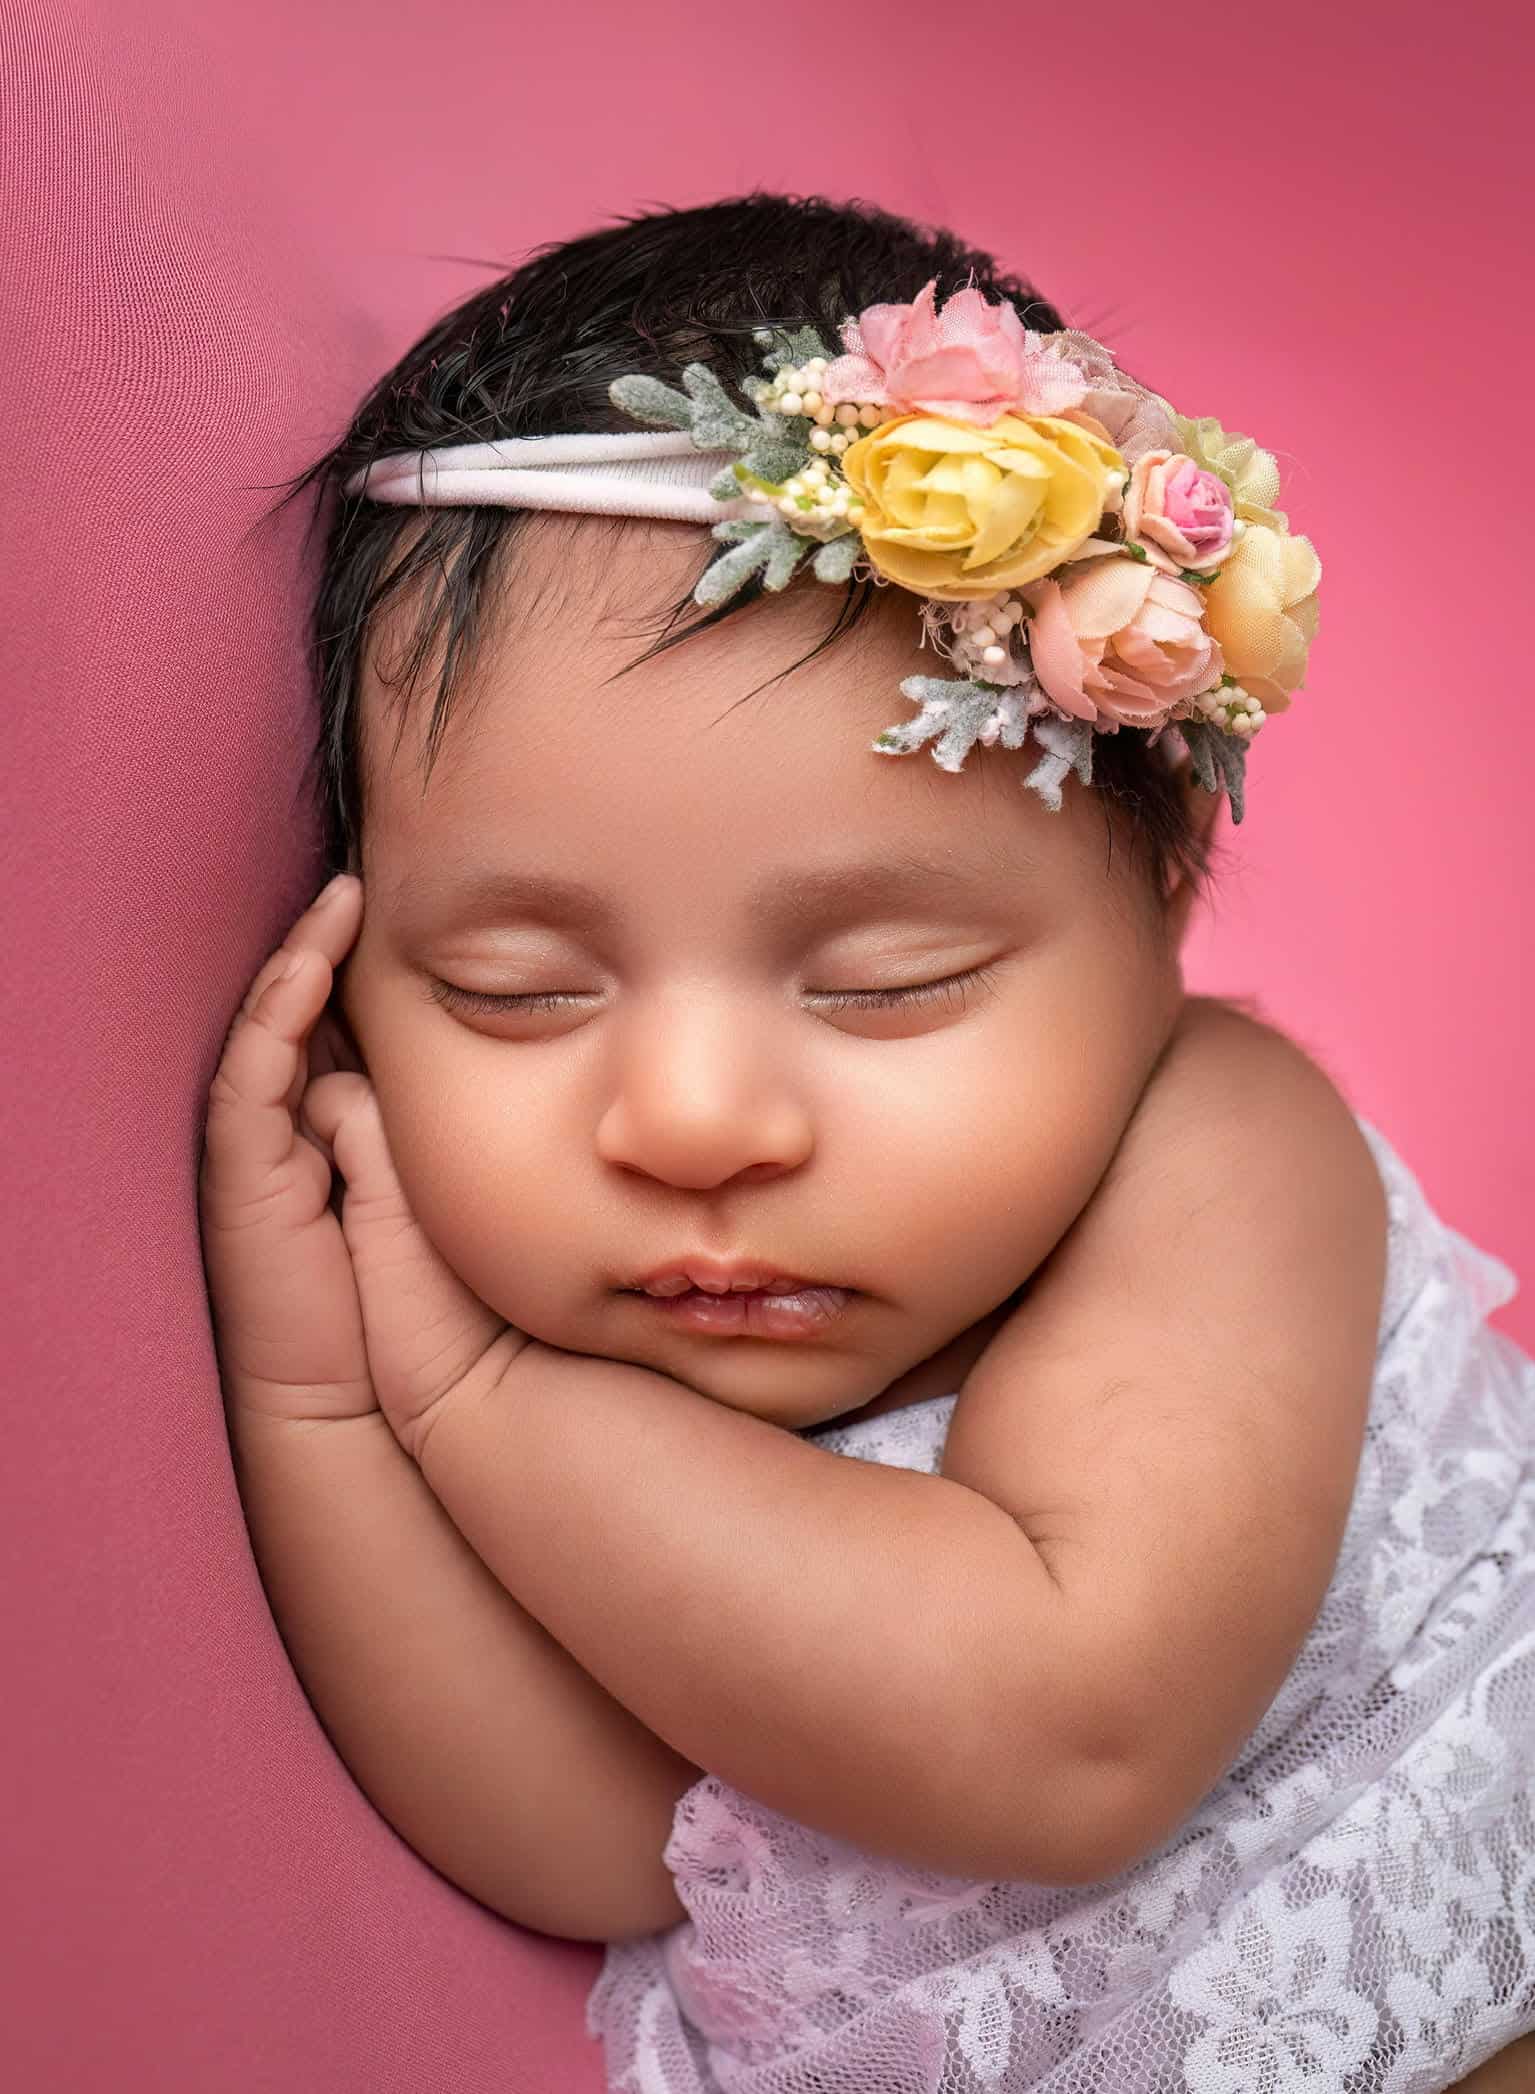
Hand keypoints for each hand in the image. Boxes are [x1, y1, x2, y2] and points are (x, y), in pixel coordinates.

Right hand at [199, 873, 529, 1456]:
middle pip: (305, 1026)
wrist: (406, 1397)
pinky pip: (254, 1075)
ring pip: (272, 1035)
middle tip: (361, 882)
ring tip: (338, 897)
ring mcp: (265, 1153)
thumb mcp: (457, 1191)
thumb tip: (452, 1057)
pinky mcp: (246, 1174)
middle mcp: (298, 1140)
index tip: (407, 914)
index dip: (367, 978)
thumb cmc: (448, 1305)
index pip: (349, 1041)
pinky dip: (277, 1014)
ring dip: (301, 963)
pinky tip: (310, 964)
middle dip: (328, 953)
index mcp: (348, 1143)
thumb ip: (445, 1128)